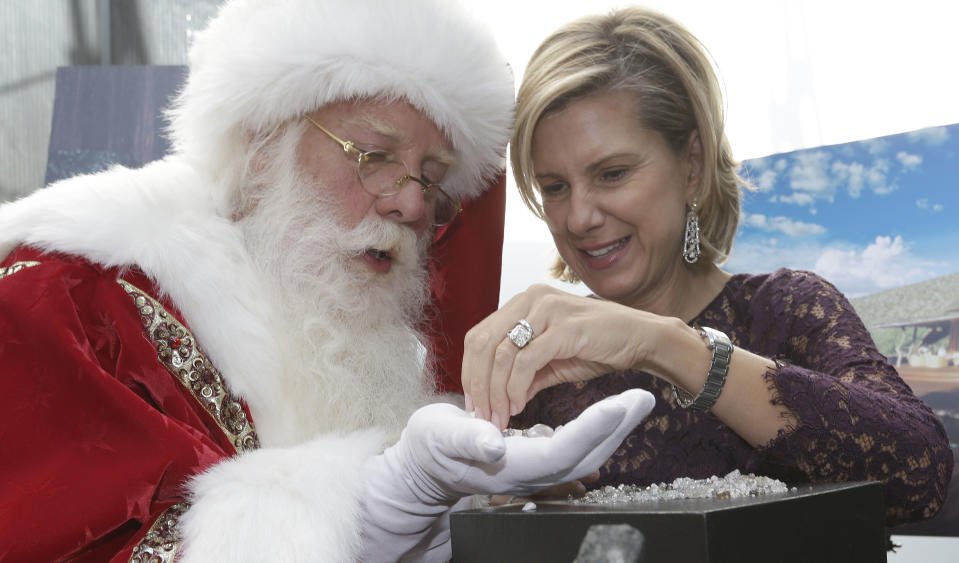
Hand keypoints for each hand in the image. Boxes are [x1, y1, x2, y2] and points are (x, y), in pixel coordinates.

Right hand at [360, 389, 654, 559]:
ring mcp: (534, 469)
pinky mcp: (534, 458)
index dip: (594, 427)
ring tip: (637, 401)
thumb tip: (494, 444)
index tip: (621, 405)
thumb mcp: (441, 439)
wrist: (421, 468)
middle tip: (646, 398)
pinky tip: (608, 414)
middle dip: (617, 426)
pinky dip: (595, 429)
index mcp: (512, 465)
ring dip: (613, 427)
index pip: (564, 449)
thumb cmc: (428, 450)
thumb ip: (468, 441)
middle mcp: (530, 473)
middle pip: (585, 453)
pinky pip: (574, 447)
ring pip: (585, 452)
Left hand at [462, 284, 659, 427]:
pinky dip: (516, 388)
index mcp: (523, 302)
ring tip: (500, 417)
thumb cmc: (598, 345)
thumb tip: (499, 400)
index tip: (474, 405)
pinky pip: (526, 361)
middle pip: (483, 344)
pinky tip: (519, 405)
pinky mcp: (563, 327)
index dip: (470, 372)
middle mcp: (530, 299)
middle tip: (482, 416)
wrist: (641, 338)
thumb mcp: (552, 361)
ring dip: (496, 392)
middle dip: (478, 385)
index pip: (479, 336)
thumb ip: (524, 374)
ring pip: (501, 354)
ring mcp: (546, 310)